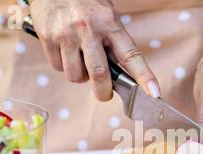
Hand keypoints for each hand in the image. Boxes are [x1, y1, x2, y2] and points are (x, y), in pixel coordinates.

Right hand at [30, 0, 159, 100]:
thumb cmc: (87, 4)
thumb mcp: (107, 18)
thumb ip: (113, 44)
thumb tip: (119, 76)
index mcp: (110, 23)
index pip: (131, 55)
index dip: (144, 77)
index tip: (154, 93)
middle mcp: (88, 29)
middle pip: (100, 74)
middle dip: (103, 92)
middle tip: (104, 94)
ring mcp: (66, 34)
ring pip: (76, 75)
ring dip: (80, 76)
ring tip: (81, 60)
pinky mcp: (48, 38)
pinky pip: (58, 67)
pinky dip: (63, 66)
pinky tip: (66, 51)